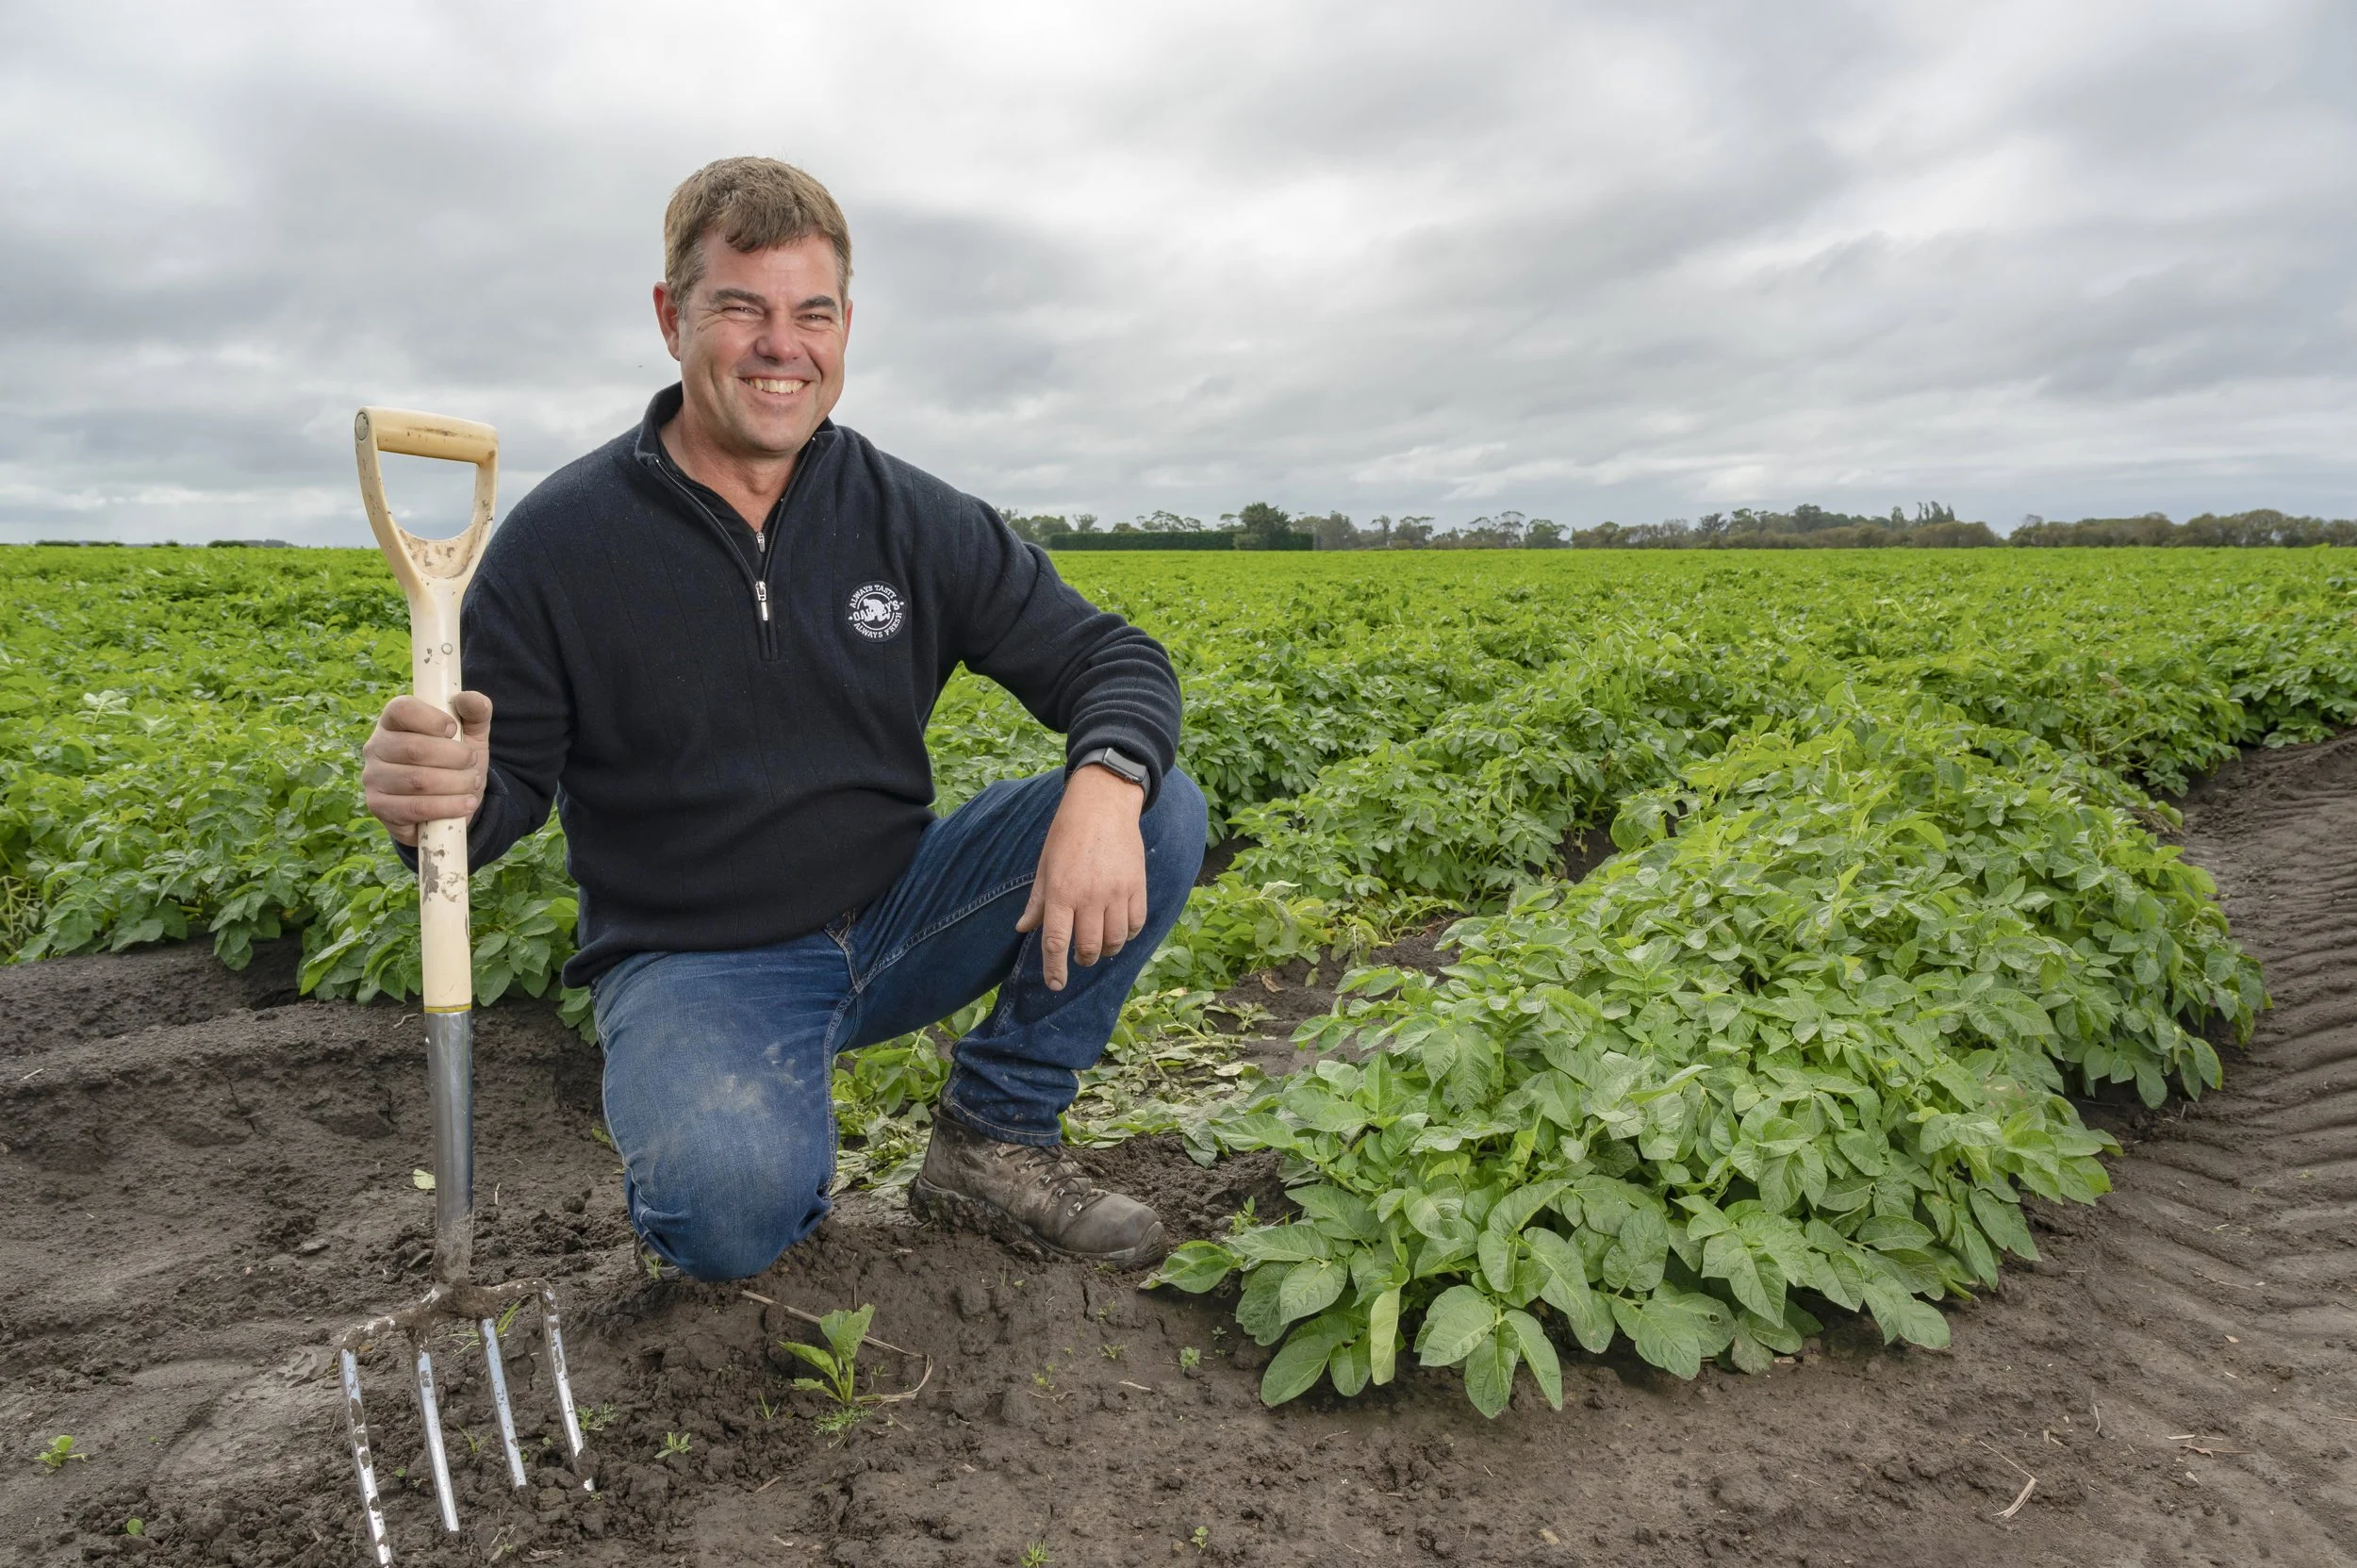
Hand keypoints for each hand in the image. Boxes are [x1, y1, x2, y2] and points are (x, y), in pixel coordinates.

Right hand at [361, 692, 492, 846]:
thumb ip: (476, 713)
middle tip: (473, 763)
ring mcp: (373, 778)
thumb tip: (473, 699)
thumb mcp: (471, 735)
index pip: (401, 709)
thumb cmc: (455, 762)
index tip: (454, 730)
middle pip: (415, 749)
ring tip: (472, 783)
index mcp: (392, 721)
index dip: (432, 719)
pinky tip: (466, 802)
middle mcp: (376, 747)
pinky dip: (448, 806)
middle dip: (455, 757)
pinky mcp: (379, 807)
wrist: (448, 805)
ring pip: (418, 781)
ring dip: (456, 783)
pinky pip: (416, 808)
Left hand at [1017, 765, 1148, 990]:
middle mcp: (1089, 896)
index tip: (1056, 984)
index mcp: (1061, 892)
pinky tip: (1120, 930)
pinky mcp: (1137, 886)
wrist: (1103, 805)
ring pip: (1115, 940)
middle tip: (1079, 956)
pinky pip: (1136, 924)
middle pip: (1088, 947)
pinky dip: (1128, 935)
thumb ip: (1037, 902)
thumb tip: (1022, 929)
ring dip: (1106, 950)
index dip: (1055, 970)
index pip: (1056, 942)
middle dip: (1082, 959)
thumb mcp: (1044, 866)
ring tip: (1099, 945)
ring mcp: (1116, 892)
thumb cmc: (1067, 835)